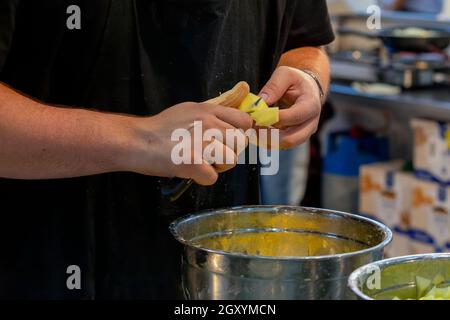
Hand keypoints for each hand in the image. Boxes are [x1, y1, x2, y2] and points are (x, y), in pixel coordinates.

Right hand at [122, 102, 251, 185]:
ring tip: (199, 162)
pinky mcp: (193, 162)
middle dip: (229, 151)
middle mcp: (209, 123)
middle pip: (241, 143)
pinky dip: (202, 178)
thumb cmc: (160, 128)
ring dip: (218, 166)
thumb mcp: (188, 110)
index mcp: (208, 110)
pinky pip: (213, 177)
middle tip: (211, 154)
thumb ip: (211, 115)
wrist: (136, 140)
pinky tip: (190, 171)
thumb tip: (231, 123)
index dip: (240, 133)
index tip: (229, 140)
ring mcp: (202, 143)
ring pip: (231, 161)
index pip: (244, 121)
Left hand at [259, 66, 321, 148]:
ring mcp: (305, 133)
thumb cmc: (295, 80)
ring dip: (267, 140)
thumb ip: (273, 86)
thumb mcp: (285, 74)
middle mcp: (311, 123)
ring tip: (252, 130)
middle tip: (252, 127)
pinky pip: (281, 145)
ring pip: (285, 145)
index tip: (256, 116)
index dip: (274, 118)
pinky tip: (257, 132)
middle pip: (291, 139)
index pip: (294, 117)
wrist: (307, 89)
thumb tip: (259, 103)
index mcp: (311, 105)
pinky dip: (268, 141)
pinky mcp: (296, 138)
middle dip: (269, 136)